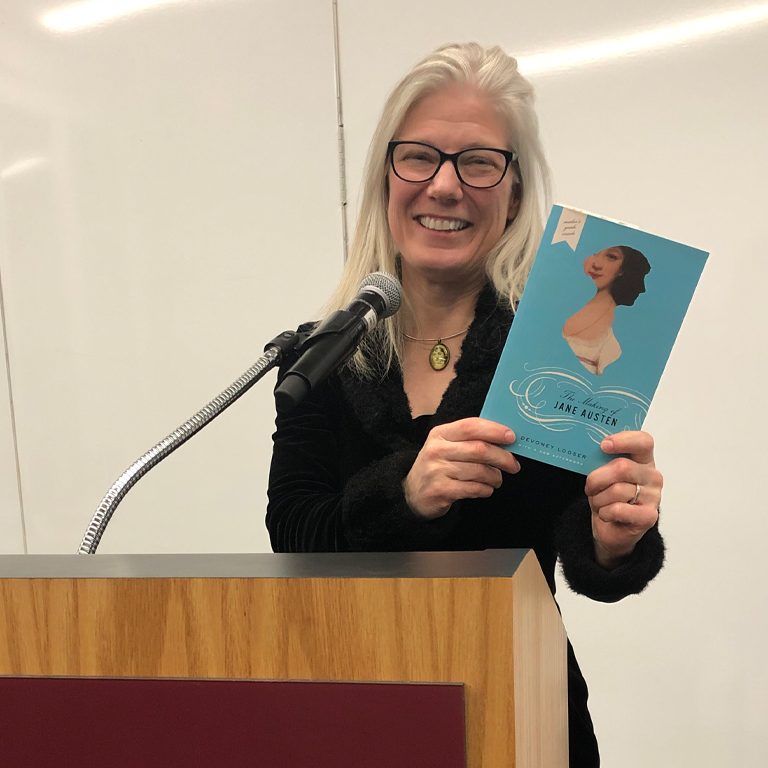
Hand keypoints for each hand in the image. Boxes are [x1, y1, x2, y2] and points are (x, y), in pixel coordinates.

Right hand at [404, 417, 519, 519]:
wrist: (412, 494)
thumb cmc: (438, 467)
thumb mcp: (446, 447)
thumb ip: (470, 440)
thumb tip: (505, 440)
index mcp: (440, 434)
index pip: (470, 426)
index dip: (494, 430)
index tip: (512, 437)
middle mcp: (436, 449)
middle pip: (479, 449)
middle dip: (502, 458)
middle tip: (514, 465)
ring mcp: (436, 470)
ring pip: (479, 471)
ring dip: (495, 477)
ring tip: (497, 480)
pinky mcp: (440, 490)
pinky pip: (473, 489)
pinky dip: (486, 490)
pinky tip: (486, 489)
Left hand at [585, 431, 662, 569]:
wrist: (611, 528)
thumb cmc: (608, 496)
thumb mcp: (604, 474)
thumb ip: (603, 460)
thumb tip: (592, 450)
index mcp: (643, 460)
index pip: (643, 442)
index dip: (624, 440)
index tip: (603, 445)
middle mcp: (652, 476)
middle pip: (622, 467)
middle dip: (597, 479)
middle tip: (590, 487)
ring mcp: (653, 497)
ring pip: (616, 490)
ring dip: (598, 499)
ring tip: (600, 503)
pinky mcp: (649, 517)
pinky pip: (617, 509)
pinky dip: (604, 512)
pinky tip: (606, 515)